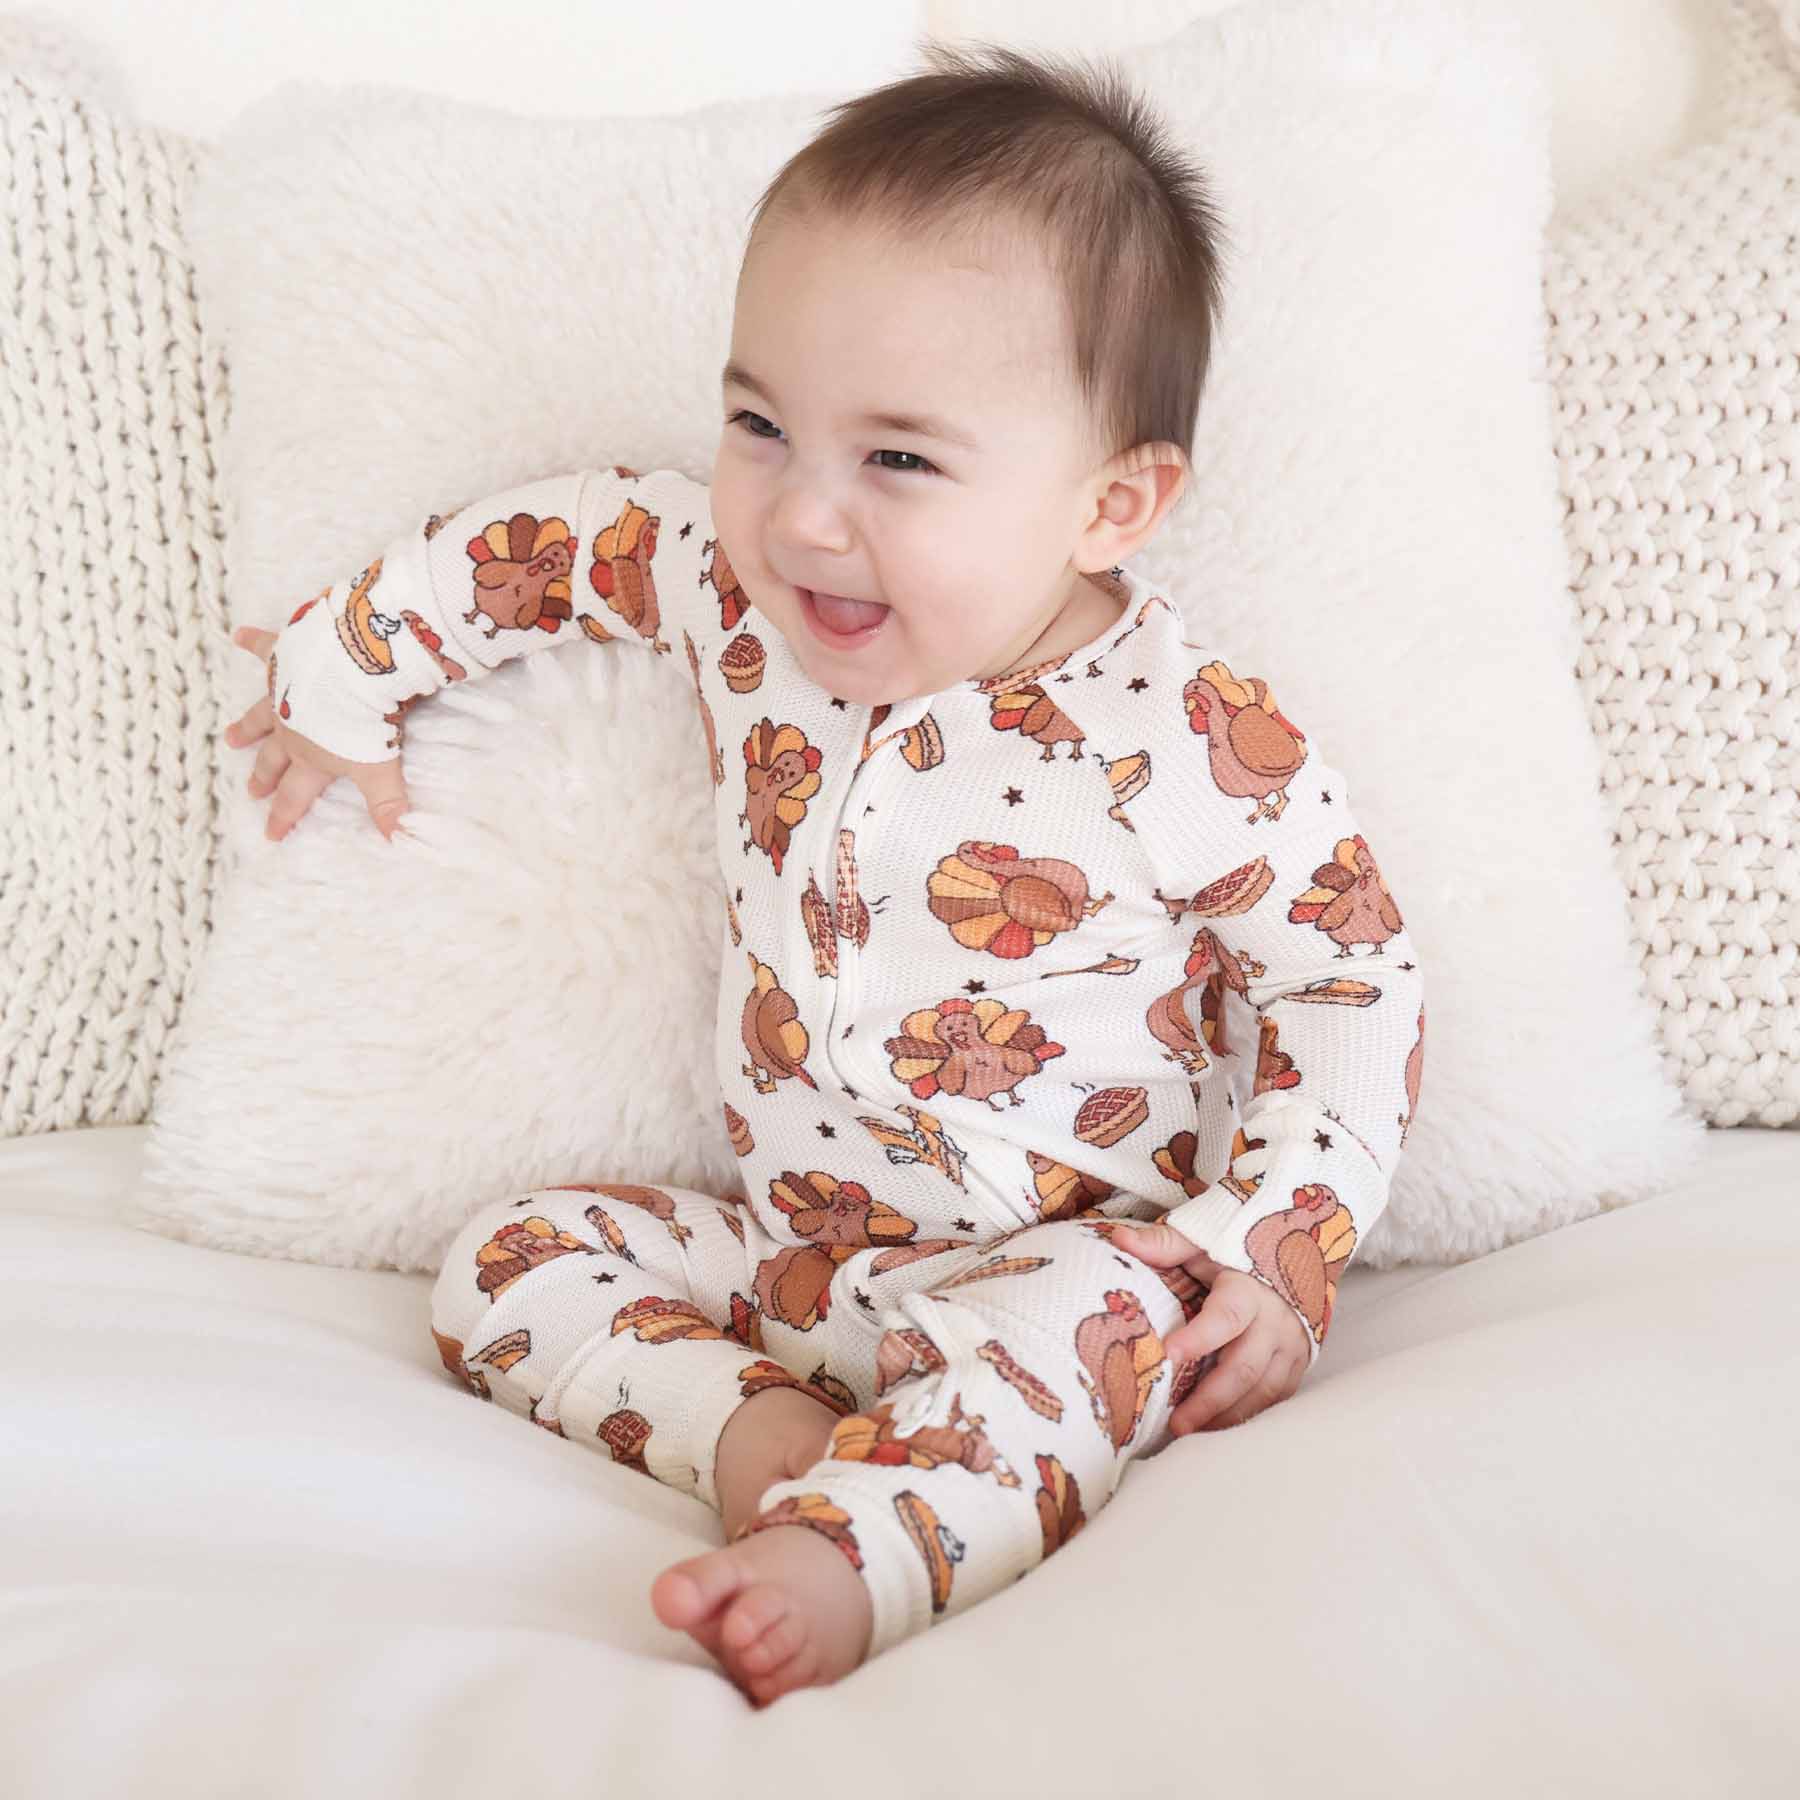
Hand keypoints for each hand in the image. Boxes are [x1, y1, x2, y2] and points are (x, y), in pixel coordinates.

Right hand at [224, 624, 412, 841]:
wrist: (352, 668)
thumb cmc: (365, 720)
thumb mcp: (380, 766)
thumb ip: (388, 804)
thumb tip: (399, 842)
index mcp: (313, 756)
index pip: (296, 795)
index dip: (284, 815)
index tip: (271, 834)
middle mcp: (291, 728)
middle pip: (275, 758)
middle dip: (264, 776)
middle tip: (252, 791)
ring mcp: (283, 692)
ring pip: (259, 714)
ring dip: (247, 727)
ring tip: (231, 738)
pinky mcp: (285, 655)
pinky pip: (264, 647)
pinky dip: (251, 641)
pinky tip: (238, 634)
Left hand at [1109, 1218, 1310, 1435]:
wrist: (1290, 1256)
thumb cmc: (1234, 1252)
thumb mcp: (1200, 1241)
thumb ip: (1164, 1244)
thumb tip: (1121, 1240)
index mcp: (1249, 1288)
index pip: (1225, 1316)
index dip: (1198, 1338)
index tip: (1167, 1355)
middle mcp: (1275, 1320)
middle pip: (1244, 1367)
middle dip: (1209, 1399)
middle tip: (1176, 1424)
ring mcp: (1291, 1345)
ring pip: (1262, 1390)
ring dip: (1226, 1415)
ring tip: (1189, 1431)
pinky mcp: (1297, 1364)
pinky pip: (1275, 1398)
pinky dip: (1245, 1414)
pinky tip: (1216, 1426)